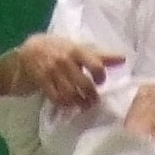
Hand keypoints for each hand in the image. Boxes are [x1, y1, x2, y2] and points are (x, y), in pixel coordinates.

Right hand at [0, 35, 123, 107]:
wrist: (30, 50)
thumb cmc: (60, 49)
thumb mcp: (79, 48)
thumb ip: (101, 56)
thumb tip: (123, 59)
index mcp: (77, 50)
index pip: (95, 65)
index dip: (100, 76)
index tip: (100, 81)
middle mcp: (65, 60)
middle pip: (84, 84)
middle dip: (91, 96)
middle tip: (94, 101)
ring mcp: (52, 72)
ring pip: (71, 93)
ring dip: (79, 103)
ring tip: (84, 105)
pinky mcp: (42, 82)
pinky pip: (56, 98)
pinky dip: (65, 104)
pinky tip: (69, 105)